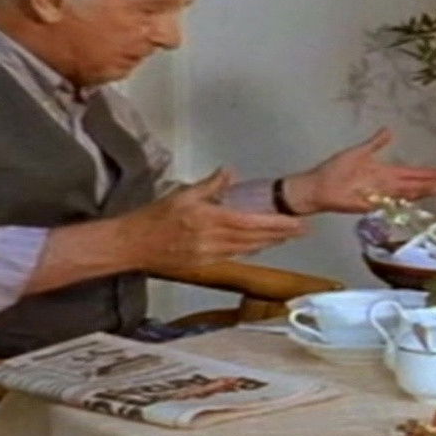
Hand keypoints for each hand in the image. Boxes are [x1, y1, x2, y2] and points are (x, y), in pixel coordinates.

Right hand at [121, 168, 306, 270]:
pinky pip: (234, 256)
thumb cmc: (153, 217)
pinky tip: (260, 246)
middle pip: (255, 240)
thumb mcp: (181, 194)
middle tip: (302, 230)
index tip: (296, 222)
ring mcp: (210, 255)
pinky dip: (250, 250)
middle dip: (281, 236)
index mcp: (210, 221)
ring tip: (287, 237)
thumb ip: (210, 185)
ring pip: (247, 250)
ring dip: (269, 244)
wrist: (132, 246)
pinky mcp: (204, 264)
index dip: (277, 225)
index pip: (252, 224)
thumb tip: (229, 172)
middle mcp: (214, 241)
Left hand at [283, 127, 435, 214]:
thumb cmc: (336, 170)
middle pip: (421, 183)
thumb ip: (376, 143)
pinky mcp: (372, 202)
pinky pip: (393, 199)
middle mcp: (389, 185)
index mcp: (388, 173)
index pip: (418, 173)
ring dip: (431, 189)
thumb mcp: (359, 151)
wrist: (317, 185)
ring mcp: (382, 194)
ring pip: (412, 191)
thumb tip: (389, 130)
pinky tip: (421, 193)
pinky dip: (406, 196)